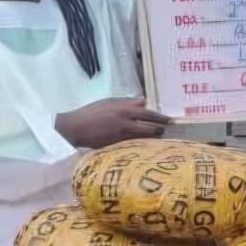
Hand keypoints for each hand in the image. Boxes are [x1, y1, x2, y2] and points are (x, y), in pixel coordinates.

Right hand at [56, 98, 170, 148]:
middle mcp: (125, 117)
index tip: (168, 119)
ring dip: (154, 134)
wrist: (75, 127)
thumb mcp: (108, 102)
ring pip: (145, 132)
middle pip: (149, 120)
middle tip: (169, 127)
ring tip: (161, 135)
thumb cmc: (90, 113)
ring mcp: (122, 130)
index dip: (158, 115)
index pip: (147, 110)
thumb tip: (143, 101)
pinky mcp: (118, 141)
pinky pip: (135, 141)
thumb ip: (126, 102)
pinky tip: (148, 144)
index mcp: (123, 106)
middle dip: (161, 124)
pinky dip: (143, 141)